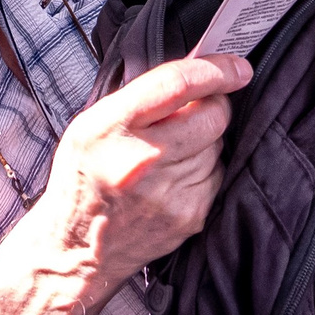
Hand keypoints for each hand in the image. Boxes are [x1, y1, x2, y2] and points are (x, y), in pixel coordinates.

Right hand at [18, 53, 250, 294]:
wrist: (77, 248)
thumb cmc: (83, 180)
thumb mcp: (90, 126)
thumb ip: (137, 99)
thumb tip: (193, 75)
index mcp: (112, 128)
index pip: (177, 84)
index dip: (215, 70)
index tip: (237, 66)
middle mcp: (142, 159)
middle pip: (212, 115)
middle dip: (214, 105)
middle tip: (196, 110)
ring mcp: (170, 191)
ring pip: (218, 144)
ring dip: (204, 140)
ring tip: (171, 153)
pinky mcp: (191, 215)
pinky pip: (217, 174)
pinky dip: (204, 169)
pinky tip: (175, 178)